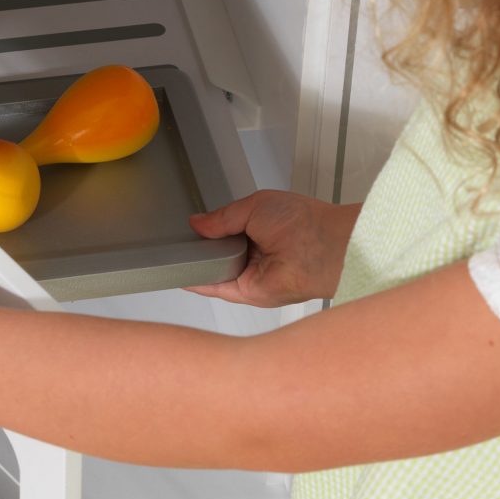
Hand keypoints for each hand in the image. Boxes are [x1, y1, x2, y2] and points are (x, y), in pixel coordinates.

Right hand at [188, 191, 360, 307]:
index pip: (226, 230)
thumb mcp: (254, 206)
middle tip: (180, 238)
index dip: (208, 228)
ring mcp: (251, 273)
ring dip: (198, 263)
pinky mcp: (248, 292)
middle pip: (219, 252)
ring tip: (176, 252)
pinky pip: (217, 288)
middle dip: (201, 246)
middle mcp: (256, 252)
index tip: (190, 226)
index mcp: (260, 228)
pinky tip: (183, 273)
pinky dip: (199, 282)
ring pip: (215, 270)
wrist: (323, 248)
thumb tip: (198, 223)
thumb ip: (223, 217)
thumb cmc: (303, 222)